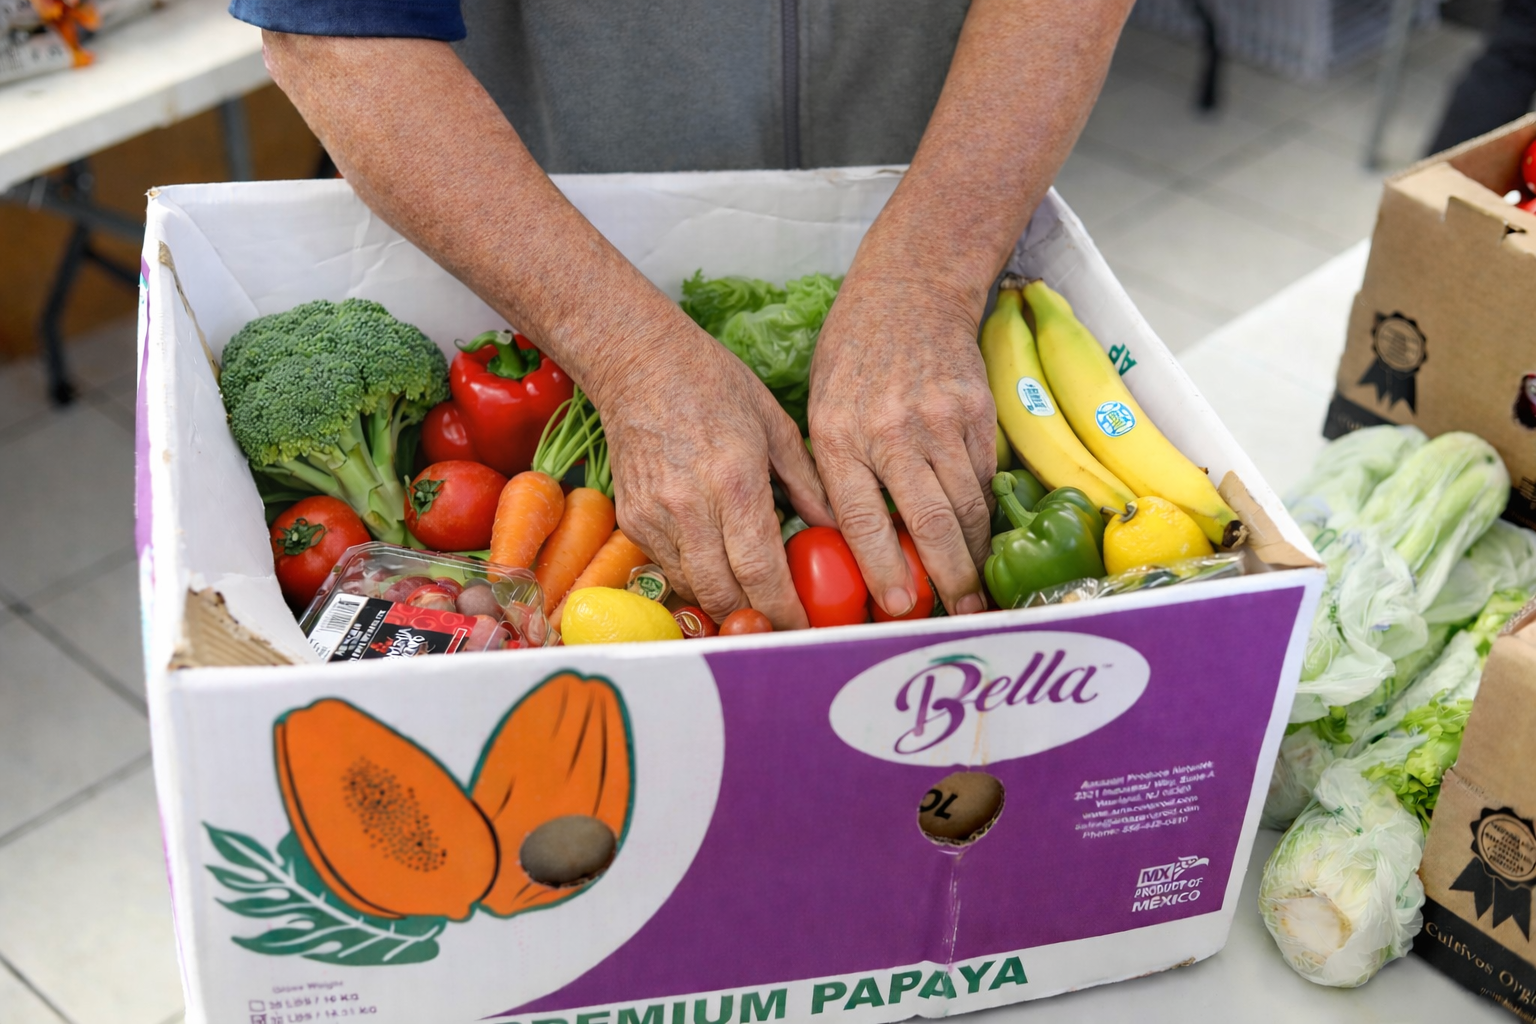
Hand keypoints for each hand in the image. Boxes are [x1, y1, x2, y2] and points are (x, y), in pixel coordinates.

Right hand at [593, 315, 832, 629]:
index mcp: (736, 480)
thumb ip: (807, 482)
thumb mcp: (775, 425)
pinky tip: (717, 571)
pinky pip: (667, 568)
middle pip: (724, 592)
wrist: (638, 363)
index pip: (761, 569)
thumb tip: (837, 525)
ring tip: (753, 606)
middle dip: (756, 619)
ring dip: (725, 604)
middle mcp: (691, 505)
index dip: (783, 609)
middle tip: (783, 627)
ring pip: (693, 588)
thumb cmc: (714, 384)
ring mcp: (655, 515)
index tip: (804, 626)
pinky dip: (694, 579)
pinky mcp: (631, 518)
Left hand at [808, 274, 995, 615]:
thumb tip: (849, 541)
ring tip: (979, 591)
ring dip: (976, 554)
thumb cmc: (853, 357)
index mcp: (839, 435)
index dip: (884, 568)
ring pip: (967, 505)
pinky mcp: (977, 413)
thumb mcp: (822, 410)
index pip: (863, 518)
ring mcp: (940, 421)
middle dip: (949, 578)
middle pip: (928, 521)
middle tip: (960, 615)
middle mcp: (892, 431)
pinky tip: (984, 536)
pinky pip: (984, 477)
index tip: (896, 606)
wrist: (908, 292)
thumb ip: (837, 472)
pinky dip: (984, 512)